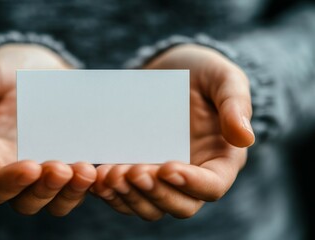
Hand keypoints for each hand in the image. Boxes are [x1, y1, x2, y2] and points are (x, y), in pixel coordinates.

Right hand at [0, 44, 95, 215]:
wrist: (38, 66)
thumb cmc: (4, 71)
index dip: (9, 183)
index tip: (29, 167)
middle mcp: (15, 171)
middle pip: (26, 201)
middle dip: (45, 190)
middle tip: (63, 168)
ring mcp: (45, 169)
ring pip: (56, 200)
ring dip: (71, 192)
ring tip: (86, 170)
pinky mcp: (70, 161)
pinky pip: (80, 184)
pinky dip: (90, 183)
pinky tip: (100, 169)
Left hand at [91, 44, 254, 220]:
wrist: (168, 70)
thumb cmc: (201, 72)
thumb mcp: (223, 78)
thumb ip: (235, 104)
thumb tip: (245, 138)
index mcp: (220, 159)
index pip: (212, 186)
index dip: (191, 184)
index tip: (167, 166)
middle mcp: (192, 175)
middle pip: (179, 205)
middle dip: (154, 193)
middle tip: (131, 171)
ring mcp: (163, 176)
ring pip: (149, 205)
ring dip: (128, 196)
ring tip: (109, 175)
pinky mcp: (138, 170)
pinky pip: (126, 194)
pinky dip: (112, 192)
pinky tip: (96, 178)